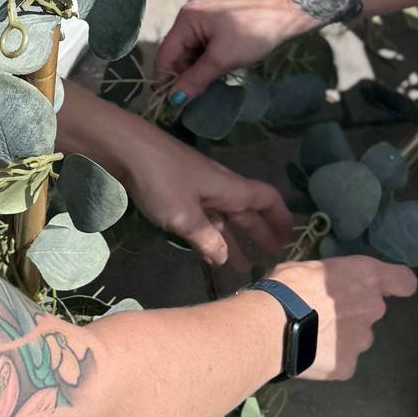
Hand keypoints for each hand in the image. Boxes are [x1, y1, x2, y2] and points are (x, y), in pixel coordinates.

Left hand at [63, 97, 293, 269]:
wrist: (127, 149)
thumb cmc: (161, 180)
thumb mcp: (185, 216)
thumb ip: (207, 239)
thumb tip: (225, 258)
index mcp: (230, 188)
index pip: (267, 199)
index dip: (281, 218)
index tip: (291, 238)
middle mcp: (220, 186)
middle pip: (248, 211)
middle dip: (261, 234)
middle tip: (272, 259)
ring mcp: (199, 188)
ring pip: (225, 217)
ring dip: (235, 240)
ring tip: (242, 267)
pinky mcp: (179, 190)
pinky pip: (206, 215)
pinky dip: (212, 234)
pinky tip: (207, 250)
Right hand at [155, 0, 303, 100]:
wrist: (286, 12)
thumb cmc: (253, 32)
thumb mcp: (222, 59)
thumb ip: (196, 79)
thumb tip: (174, 99)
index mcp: (187, 19)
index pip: (165, 53)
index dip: (164, 80)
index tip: (168, 104)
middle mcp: (190, 15)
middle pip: (177, 52)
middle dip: (182, 76)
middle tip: (188, 101)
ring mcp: (204, 17)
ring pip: (191, 51)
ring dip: (195, 70)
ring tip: (202, 90)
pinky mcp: (218, 22)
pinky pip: (203, 46)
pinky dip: (205, 61)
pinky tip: (213, 75)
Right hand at [269, 256, 417, 380]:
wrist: (272, 325)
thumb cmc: (289, 285)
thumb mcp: (312, 266)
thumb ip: (331, 277)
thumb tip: (324, 284)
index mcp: (367, 277)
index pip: (404, 281)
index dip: (396, 285)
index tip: (387, 288)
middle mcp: (373, 308)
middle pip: (372, 311)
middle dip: (353, 312)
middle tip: (323, 313)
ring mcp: (362, 340)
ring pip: (357, 338)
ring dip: (341, 337)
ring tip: (313, 336)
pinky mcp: (348, 366)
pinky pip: (342, 361)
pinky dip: (329, 359)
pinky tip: (309, 354)